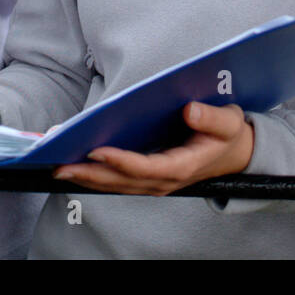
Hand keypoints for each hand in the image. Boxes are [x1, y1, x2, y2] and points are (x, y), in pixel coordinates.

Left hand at [53, 102, 254, 194]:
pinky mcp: (148, 178)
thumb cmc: (229, 134)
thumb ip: (212, 118)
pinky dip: (96, 176)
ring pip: (116, 184)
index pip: (145, 168)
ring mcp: (155, 182)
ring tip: (58, 166)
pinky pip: (118, 181)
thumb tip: (190, 111)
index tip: (96, 150)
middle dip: (89, 174)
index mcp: (182, 166)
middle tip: (59, 164)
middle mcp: (164, 180)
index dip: (120, 161)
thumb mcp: (229, 122)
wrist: (236, 153)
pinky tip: (76, 166)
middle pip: (122, 181)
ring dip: (86, 177)